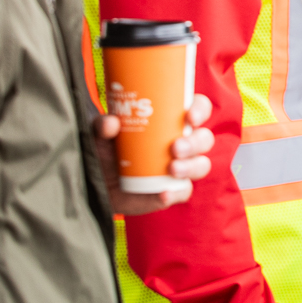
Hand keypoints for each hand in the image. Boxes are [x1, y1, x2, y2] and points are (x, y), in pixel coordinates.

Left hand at [95, 93, 214, 214]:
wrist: (97, 184)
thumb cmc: (105, 150)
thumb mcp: (100, 134)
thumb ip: (102, 126)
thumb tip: (111, 123)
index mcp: (172, 121)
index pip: (198, 109)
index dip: (200, 110)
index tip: (189, 116)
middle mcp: (183, 143)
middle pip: (204, 139)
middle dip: (195, 143)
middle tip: (175, 147)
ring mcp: (181, 168)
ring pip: (201, 165)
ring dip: (191, 166)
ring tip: (172, 168)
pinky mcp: (173, 191)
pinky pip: (183, 192)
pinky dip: (176, 193)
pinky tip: (164, 193)